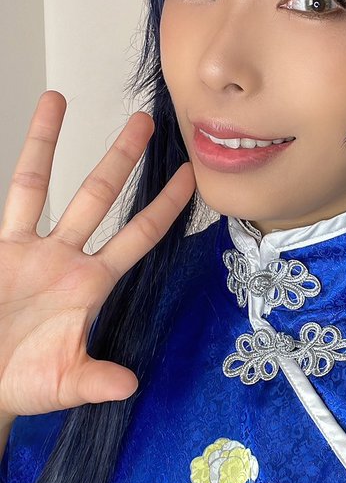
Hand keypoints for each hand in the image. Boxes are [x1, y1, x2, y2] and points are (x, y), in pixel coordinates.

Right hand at [0, 91, 194, 417]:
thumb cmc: (22, 383)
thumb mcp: (64, 384)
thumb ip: (97, 380)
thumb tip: (130, 385)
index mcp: (91, 285)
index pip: (138, 236)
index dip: (165, 207)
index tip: (190, 178)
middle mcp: (66, 258)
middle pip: (99, 195)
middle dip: (122, 158)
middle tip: (147, 120)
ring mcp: (31, 248)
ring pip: (44, 184)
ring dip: (51, 142)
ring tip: (59, 97)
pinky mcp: (0, 247)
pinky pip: (9, 198)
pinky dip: (17, 168)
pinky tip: (23, 130)